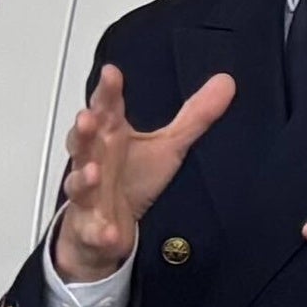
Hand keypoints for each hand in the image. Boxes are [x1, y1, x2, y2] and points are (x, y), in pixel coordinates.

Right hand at [48, 66, 234, 283]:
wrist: (105, 226)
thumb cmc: (131, 178)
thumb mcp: (167, 145)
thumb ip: (195, 115)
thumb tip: (226, 82)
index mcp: (111, 136)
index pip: (106, 107)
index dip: (107, 91)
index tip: (111, 73)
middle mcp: (94, 160)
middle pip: (83, 142)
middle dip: (83, 130)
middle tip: (87, 118)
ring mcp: (89, 195)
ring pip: (79, 184)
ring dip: (83, 178)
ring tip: (93, 173)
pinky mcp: (91, 227)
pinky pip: (92, 230)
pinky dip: (98, 232)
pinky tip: (109, 233)